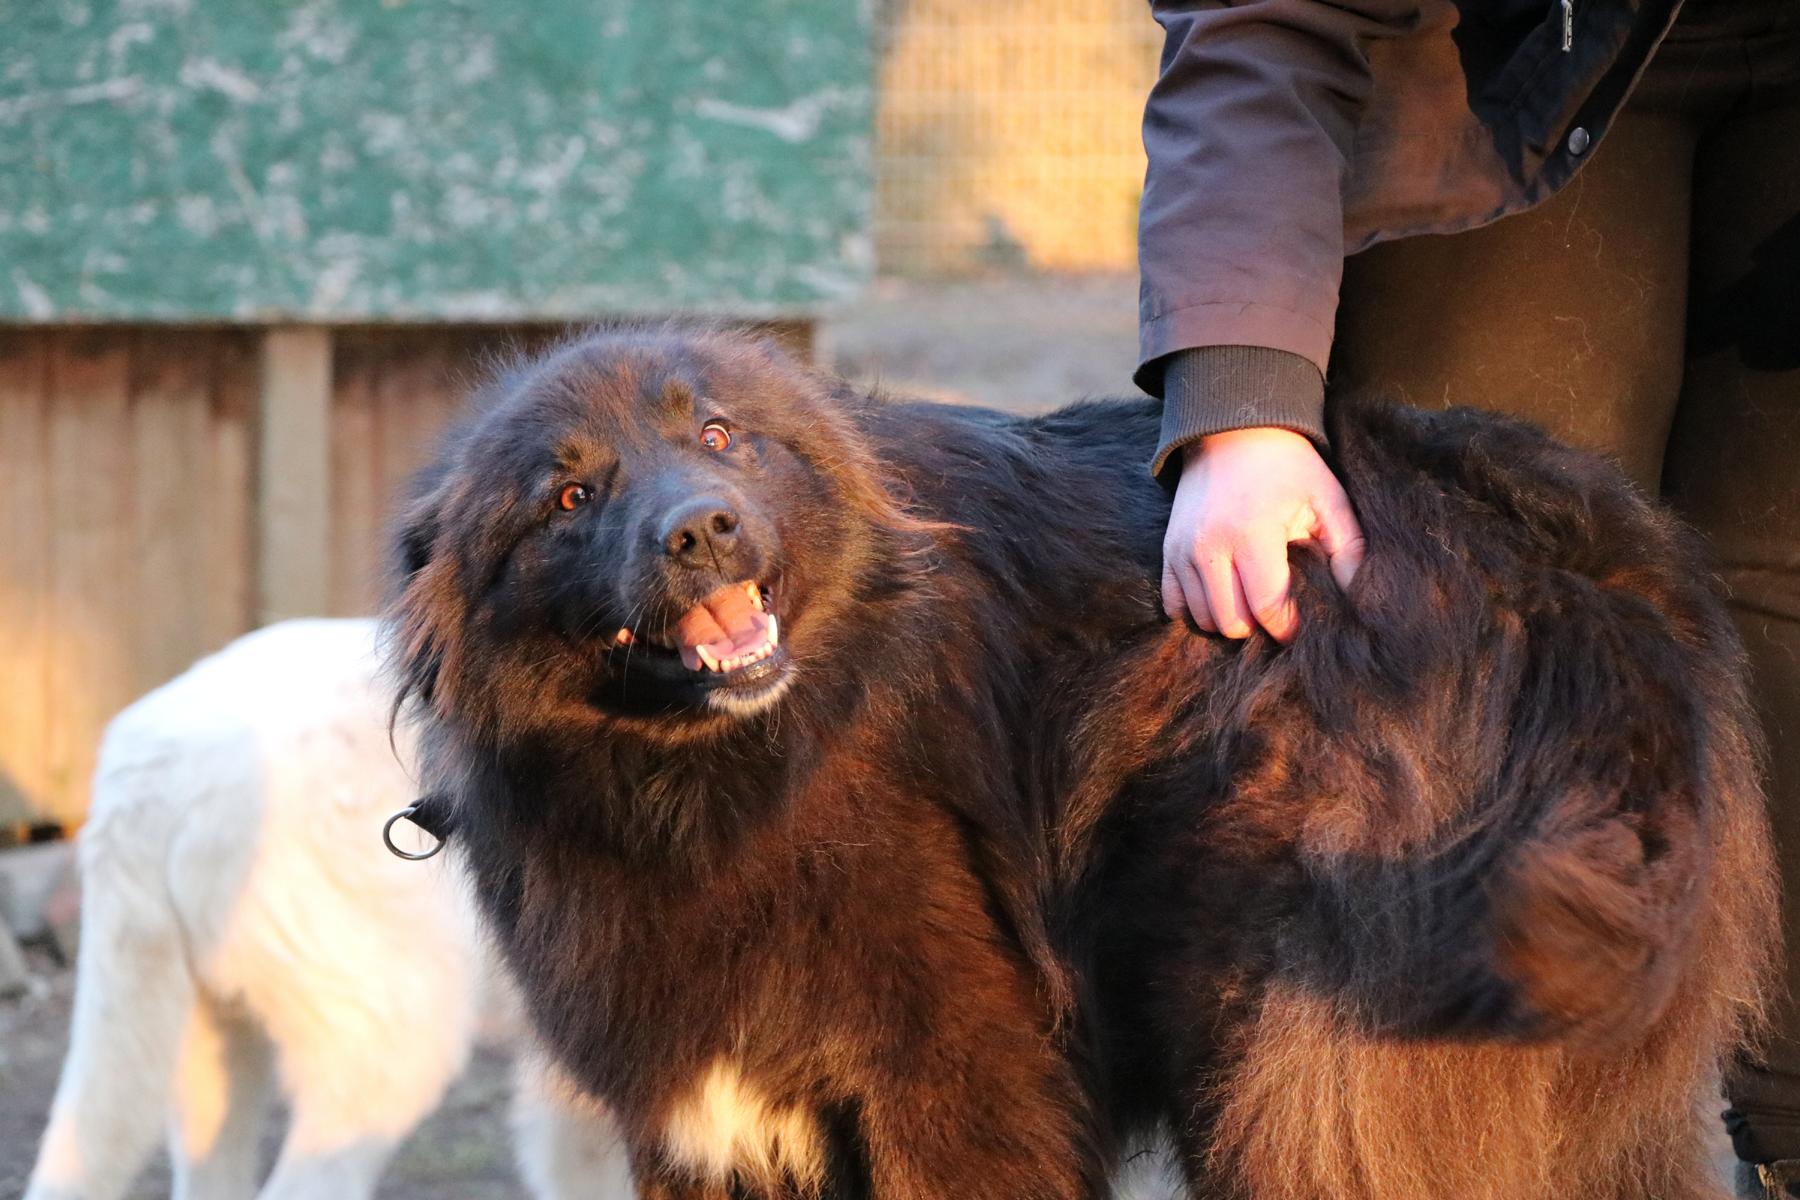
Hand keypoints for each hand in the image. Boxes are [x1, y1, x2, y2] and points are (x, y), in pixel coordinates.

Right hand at [1161, 427, 1364, 642]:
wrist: (1232, 429)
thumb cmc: (1287, 466)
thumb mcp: (1327, 498)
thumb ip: (1347, 549)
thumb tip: (1357, 597)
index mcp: (1253, 533)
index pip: (1267, 607)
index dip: (1288, 626)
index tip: (1301, 623)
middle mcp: (1211, 545)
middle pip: (1231, 621)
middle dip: (1258, 626)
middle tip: (1276, 610)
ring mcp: (1183, 549)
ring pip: (1202, 618)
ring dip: (1229, 619)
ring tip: (1250, 601)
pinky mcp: (1168, 549)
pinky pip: (1175, 604)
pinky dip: (1197, 610)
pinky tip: (1220, 597)